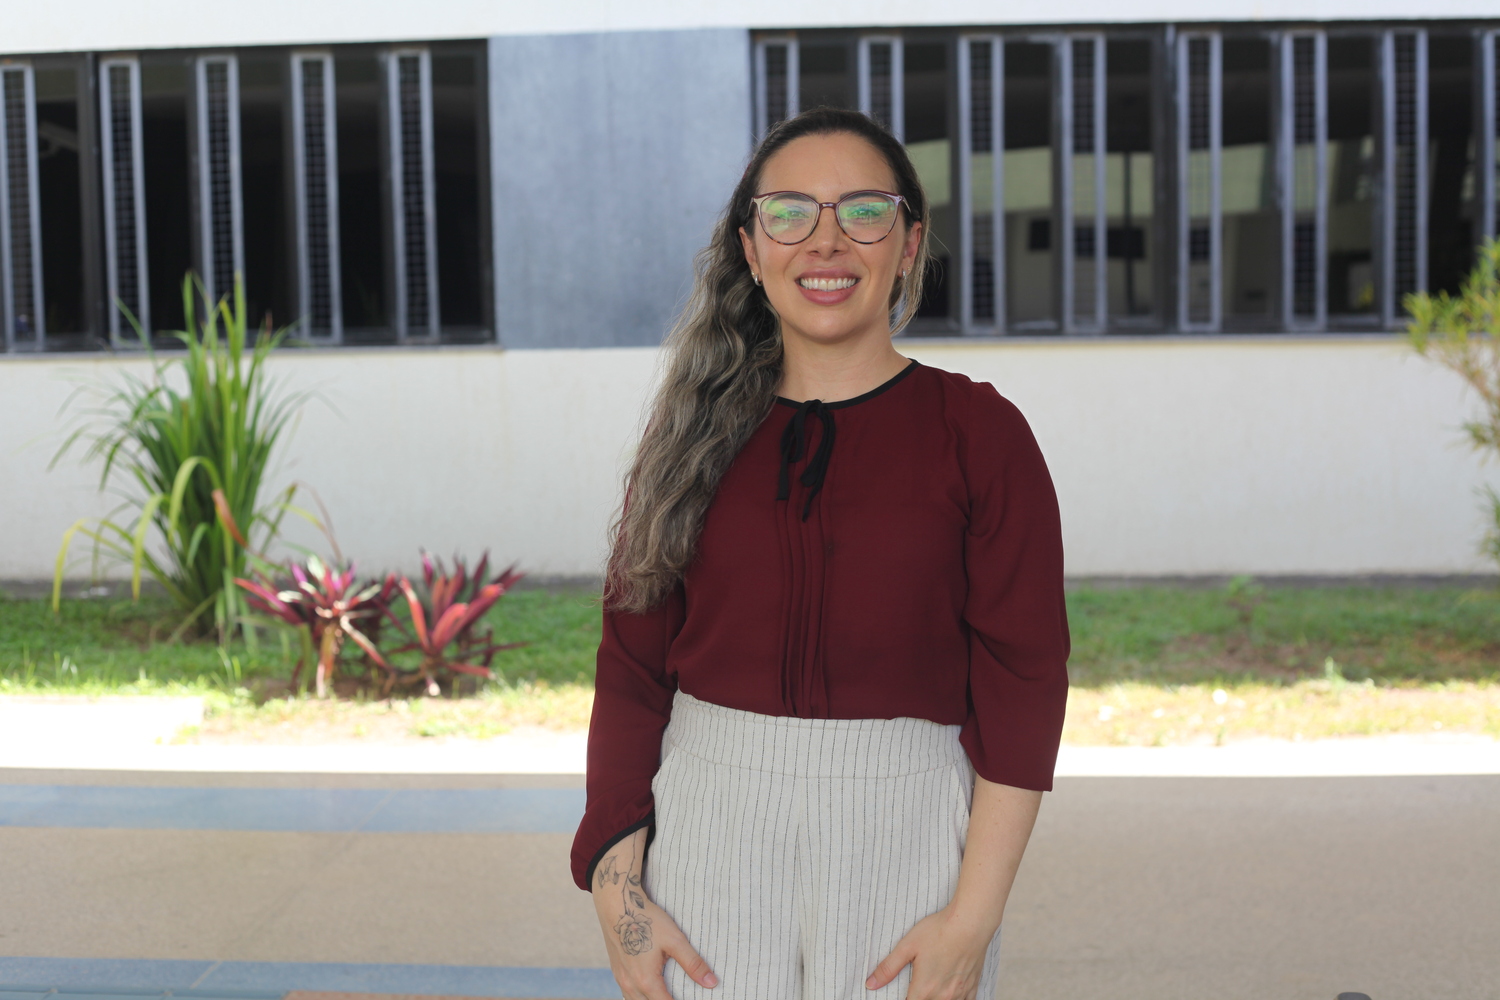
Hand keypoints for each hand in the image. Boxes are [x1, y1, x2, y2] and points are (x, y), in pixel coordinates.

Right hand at [592, 830, 717, 999]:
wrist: (616, 904)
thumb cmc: (646, 920)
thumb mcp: (674, 940)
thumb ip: (693, 963)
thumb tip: (712, 982)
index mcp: (646, 981)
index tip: (692, 999)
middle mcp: (630, 984)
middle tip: (679, 994)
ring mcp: (620, 978)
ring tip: (666, 993)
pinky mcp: (616, 970)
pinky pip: (628, 993)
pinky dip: (640, 996)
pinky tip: (649, 988)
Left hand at [865, 905, 995, 999]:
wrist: (971, 922)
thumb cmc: (939, 930)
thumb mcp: (908, 945)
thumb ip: (888, 967)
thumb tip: (870, 984)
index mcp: (924, 989)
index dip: (902, 999)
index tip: (903, 992)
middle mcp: (943, 997)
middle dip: (918, 997)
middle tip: (916, 985)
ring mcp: (960, 994)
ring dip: (934, 999)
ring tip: (929, 986)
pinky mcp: (972, 988)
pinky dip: (953, 999)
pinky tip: (948, 990)